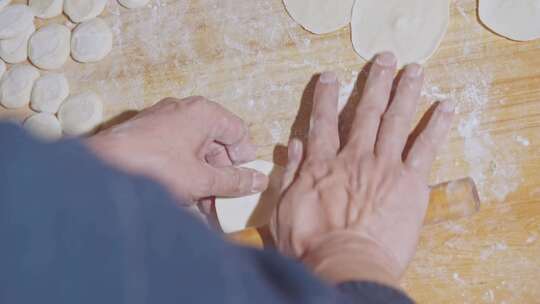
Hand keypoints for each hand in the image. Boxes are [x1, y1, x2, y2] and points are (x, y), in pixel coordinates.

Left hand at [87, 97, 268, 203]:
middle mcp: (184, 110)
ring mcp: (163, 120)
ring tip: (203, 206)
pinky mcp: (146, 134)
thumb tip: (259, 181)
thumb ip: (234, 181)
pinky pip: (175, 152)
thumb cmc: (154, 168)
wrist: (100, 170)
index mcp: (204, 112)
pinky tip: (182, 198)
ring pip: (195, 149)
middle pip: (216, 142)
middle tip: (222, 199)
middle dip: (222, 174)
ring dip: (203, 178)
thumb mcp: (202, 180)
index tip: (243, 182)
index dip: (245, 159)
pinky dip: (184, 172)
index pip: (239, 132)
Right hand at [271, 53, 453, 286]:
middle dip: (375, 82)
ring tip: (414, 70)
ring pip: (396, 120)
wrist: (345, 264)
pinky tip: (445, 106)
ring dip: (405, 92)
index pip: (323, 121)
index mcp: (322, 164)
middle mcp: (354, 157)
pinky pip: (425, 148)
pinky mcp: (409, 183)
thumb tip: (295, 145)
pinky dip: (436, 125)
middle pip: (366, 111)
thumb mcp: (284, 210)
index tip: (330, 76)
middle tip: (384, 59)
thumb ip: (291, 175)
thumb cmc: (311, 245)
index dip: (326, 96)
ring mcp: (384, 166)